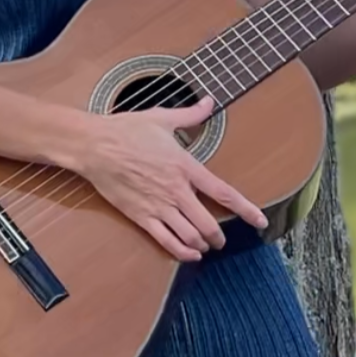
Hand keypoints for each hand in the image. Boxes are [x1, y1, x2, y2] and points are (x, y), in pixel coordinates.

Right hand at [76, 97, 268, 261]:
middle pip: (208, 224)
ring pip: (190, 236)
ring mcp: (159, 206)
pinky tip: (189, 254)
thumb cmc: (127, 130)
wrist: (95, 146)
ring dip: (202, 245)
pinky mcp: (141, 216)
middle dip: (219, 237)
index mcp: (186, 167)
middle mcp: (176, 191)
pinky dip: (181, 252)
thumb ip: (190, 115)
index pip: (224, 193)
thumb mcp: (162, 118)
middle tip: (222, 240)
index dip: (246, 210)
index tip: (260, 220)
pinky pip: (166, 241)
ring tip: (205, 246)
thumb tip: (209, 102)